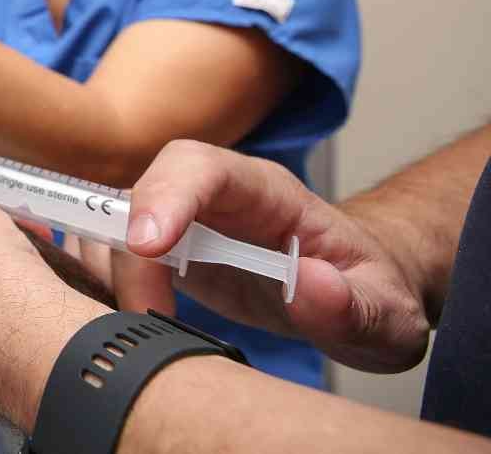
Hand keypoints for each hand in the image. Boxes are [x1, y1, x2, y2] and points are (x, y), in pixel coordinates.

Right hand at [117, 140, 430, 372]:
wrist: (355, 297)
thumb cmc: (370, 293)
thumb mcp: (388, 313)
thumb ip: (358, 304)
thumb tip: (310, 285)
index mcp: (265, 192)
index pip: (200, 167)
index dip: (165, 195)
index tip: (148, 246)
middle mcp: (211, 198)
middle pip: (140, 195)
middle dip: (126, 252)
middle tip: (144, 315)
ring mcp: (181, 224)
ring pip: (113, 226)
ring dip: (108, 271)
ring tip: (141, 324)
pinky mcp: (163, 256)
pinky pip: (111, 256)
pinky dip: (103, 284)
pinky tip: (131, 321)